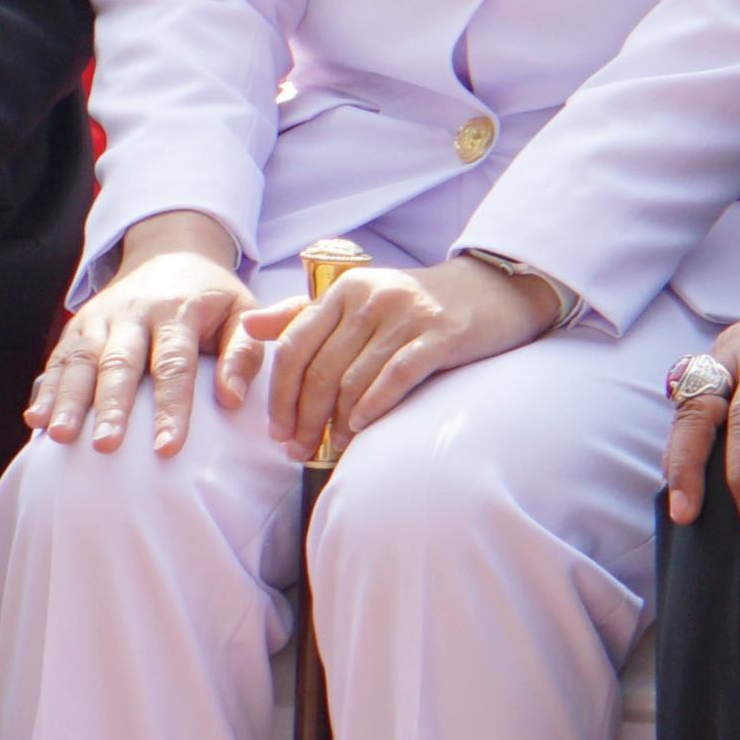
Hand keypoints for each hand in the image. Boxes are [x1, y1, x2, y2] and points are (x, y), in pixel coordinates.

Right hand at [29, 227, 257, 453]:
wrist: (170, 251)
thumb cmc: (211, 298)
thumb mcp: (241, 313)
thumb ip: (244, 353)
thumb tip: (232, 398)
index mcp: (177, 311)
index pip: (174, 365)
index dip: (171, 408)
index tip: (167, 450)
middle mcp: (133, 313)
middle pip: (119, 363)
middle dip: (111, 406)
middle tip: (105, 446)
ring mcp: (100, 318)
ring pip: (81, 360)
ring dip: (68, 399)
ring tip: (59, 435)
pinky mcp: (78, 325)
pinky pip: (58, 359)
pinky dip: (45, 389)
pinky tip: (34, 420)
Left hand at [236, 254, 554, 462]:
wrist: (491, 289)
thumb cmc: (415, 303)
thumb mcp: (357, 300)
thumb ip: (302, 314)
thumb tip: (248, 325)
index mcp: (343, 289)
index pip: (294, 345)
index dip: (280, 393)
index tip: (276, 430)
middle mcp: (370, 297)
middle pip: (320, 368)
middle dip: (304, 417)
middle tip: (297, 450)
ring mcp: (407, 315)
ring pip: (354, 378)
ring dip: (337, 422)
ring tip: (329, 448)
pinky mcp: (442, 334)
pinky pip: (397, 376)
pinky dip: (374, 406)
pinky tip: (360, 429)